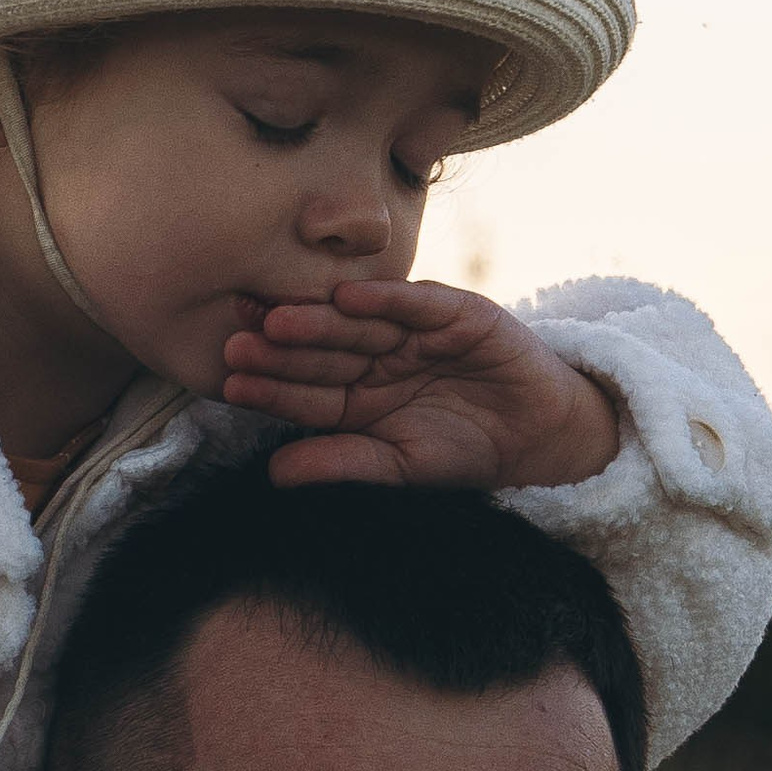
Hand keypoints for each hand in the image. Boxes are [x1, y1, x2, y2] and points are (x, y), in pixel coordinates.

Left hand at [221, 278, 621, 490]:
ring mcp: (410, 332)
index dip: (270, 387)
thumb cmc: (464, 452)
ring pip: (356, 326)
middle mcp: (375, 358)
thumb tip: (272, 474)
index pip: (305, 391)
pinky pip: (413, 303)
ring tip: (276, 321)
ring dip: (317, 320)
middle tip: (237, 341)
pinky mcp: (452, 312)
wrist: (541, 436)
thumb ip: (339, 462)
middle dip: (280, 348)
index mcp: (356, 397)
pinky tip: (347, 297)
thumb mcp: (398, 465)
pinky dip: (384, 298)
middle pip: (321, 352)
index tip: (230, 384)